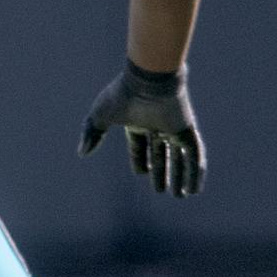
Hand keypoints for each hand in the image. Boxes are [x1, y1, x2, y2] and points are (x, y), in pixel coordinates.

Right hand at [79, 61, 204, 195]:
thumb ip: (91, 134)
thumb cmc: (122, 94)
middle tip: (161, 191)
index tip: (142, 174)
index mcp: (138, 122)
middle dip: (161, 173)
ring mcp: (174, 128)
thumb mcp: (99, 116)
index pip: (140, 146)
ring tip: (181, 196)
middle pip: (161, 155)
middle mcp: (158, 126)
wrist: (148, 80)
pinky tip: (194, 188)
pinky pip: (194, 156)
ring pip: (180, 158)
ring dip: (180, 177)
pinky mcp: (187, 130)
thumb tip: (82, 153)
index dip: (140, 161)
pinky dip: (195, 173)